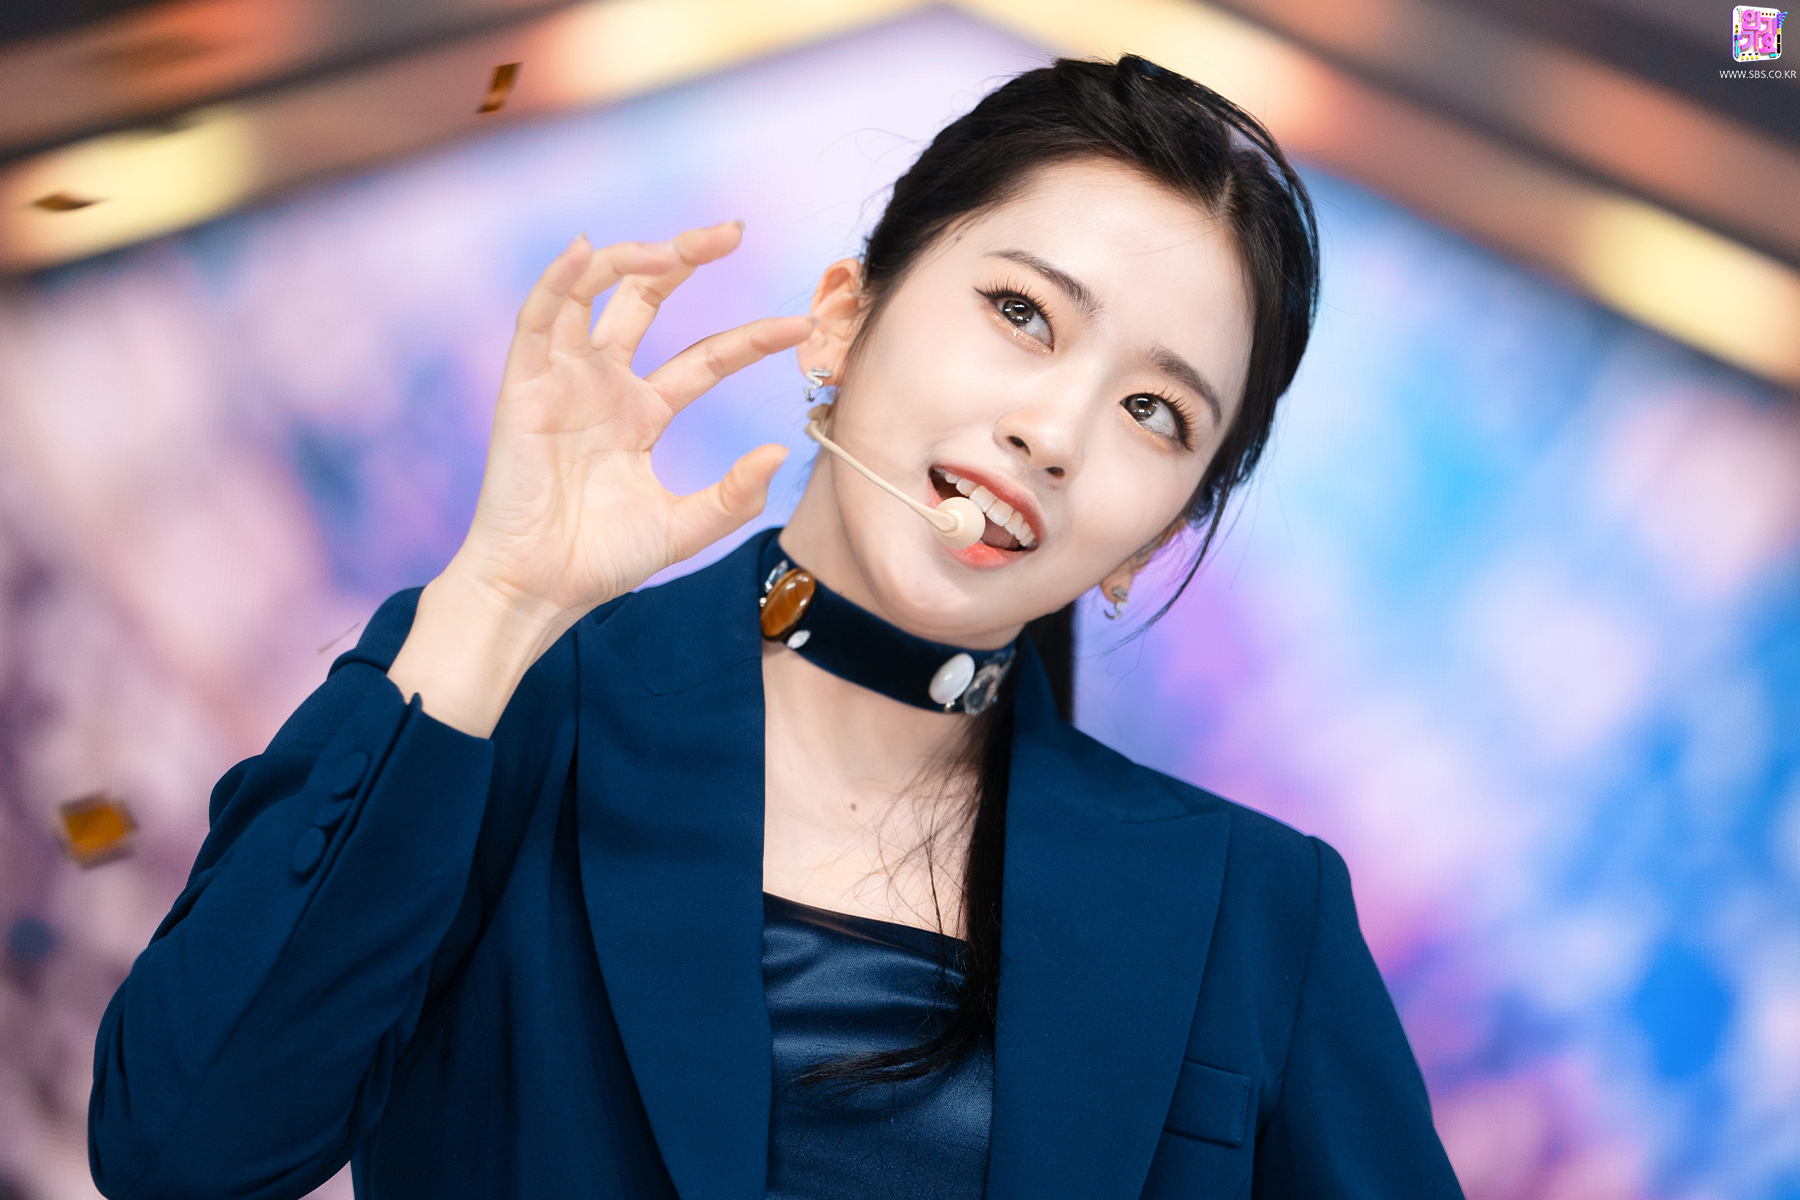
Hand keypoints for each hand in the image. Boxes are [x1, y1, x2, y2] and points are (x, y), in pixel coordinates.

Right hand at [459, 221, 809, 618]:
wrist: (539, 590)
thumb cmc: (601, 561)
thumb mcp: (684, 527)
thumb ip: (733, 495)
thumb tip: (777, 451)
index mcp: (642, 412)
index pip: (706, 357)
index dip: (752, 338)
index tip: (801, 324)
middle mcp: (604, 384)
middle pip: (646, 298)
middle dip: (687, 258)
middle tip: (733, 231)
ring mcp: (563, 380)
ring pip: (592, 294)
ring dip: (629, 259)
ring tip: (674, 247)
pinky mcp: (524, 386)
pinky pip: (538, 319)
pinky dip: (558, 280)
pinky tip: (584, 249)